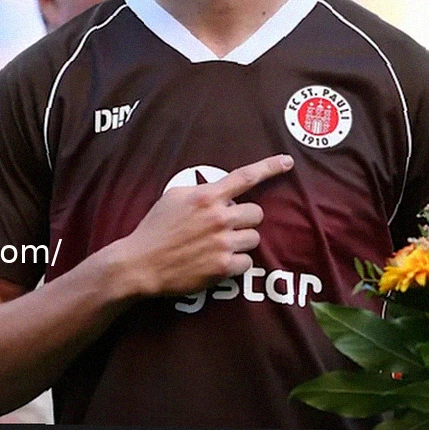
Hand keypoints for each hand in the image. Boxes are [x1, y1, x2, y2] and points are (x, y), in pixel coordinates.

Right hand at [114, 154, 293, 297]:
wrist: (140, 263)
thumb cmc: (155, 228)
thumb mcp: (174, 197)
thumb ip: (200, 190)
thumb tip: (219, 190)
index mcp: (207, 196)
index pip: (245, 177)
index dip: (269, 167)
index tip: (288, 162)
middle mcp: (219, 217)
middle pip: (256, 213)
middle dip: (244, 219)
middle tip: (226, 226)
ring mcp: (222, 242)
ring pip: (254, 238)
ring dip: (241, 241)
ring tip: (218, 245)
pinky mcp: (223, 267)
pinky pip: (247, 263)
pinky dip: (236, 264)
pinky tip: (217, 262)